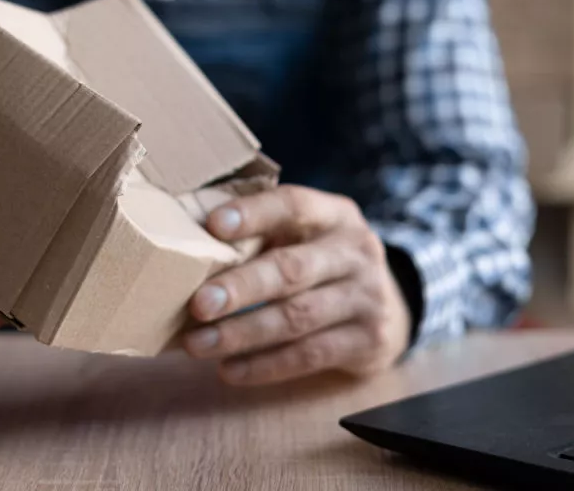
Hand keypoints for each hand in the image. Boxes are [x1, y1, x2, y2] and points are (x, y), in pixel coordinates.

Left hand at [183, 185, 410, 384]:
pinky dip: (264, 365)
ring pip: (297, 317)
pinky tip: (229, 370)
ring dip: (242, 334)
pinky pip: (309, 355)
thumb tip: (184, 244)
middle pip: (293, 269)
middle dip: (241, 287)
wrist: (389, 308)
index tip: (213, 225)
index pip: (294, 204)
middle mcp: (356, 252)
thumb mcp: (307, 236)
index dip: (254, 213)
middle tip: (198, 304)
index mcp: (335, 215)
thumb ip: (263, 236)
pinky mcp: (368, 341)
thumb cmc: (322, 263)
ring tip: (198, 344)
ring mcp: (367, 297)